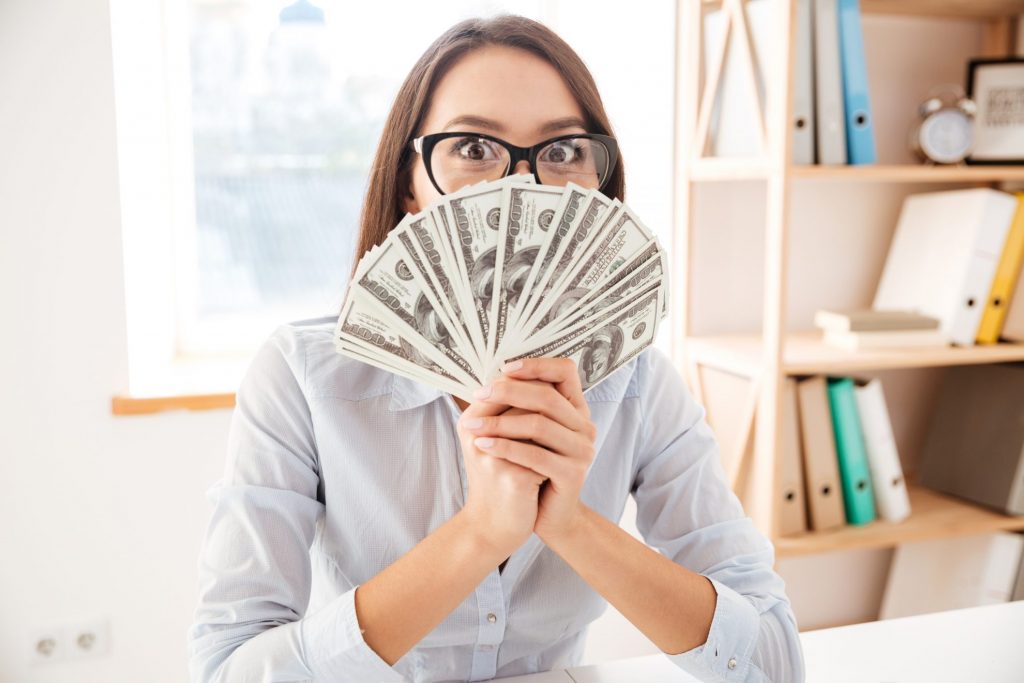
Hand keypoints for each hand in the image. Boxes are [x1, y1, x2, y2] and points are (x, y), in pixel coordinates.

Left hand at [461, 357, 596, 541]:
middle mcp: (585, 426)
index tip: (504, 368)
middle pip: (547, 396)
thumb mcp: (528, 433)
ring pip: (539, 424)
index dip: (536, 365)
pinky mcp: (574, 474)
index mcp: (576, 410)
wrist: (547, 516)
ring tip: (471, 426)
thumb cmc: (532, 469)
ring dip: (500, 422)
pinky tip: (482, 446)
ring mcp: (582, 451)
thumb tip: (493, 374)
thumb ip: (521, 404)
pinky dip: (505, 448)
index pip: (565, 371)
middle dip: (508, 392)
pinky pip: (536, 455)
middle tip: (478, 395)